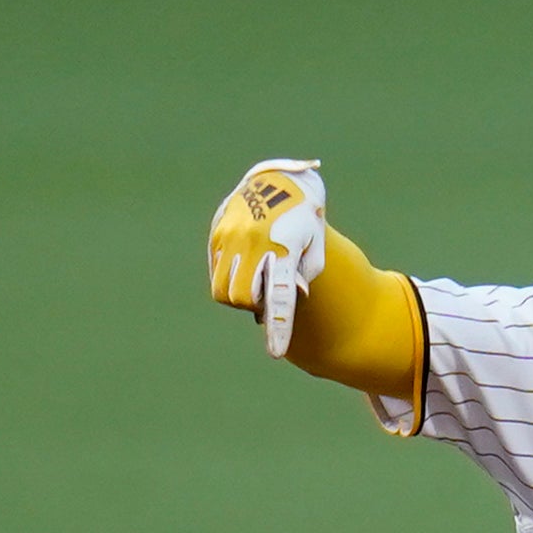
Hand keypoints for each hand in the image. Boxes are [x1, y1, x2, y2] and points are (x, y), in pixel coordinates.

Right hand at [207, 159, 328, 355]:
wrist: (279, 180)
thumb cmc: (305, 220)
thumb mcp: (315, 246)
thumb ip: (304, 276)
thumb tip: (279, 303)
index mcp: (283, 248)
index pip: (279, 297)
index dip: (277, 327)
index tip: (276, 352)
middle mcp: (252, 242)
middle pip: (240, 298)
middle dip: (251, 306)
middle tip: (266, 296)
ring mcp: (230, 236)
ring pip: (222, 288)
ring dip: (238, 296)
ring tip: (255, 280)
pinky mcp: (217, 232)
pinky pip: (216, 271)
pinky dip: (229, 278)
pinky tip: (245, 265)